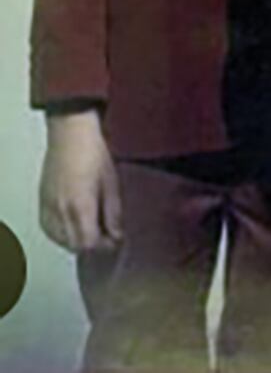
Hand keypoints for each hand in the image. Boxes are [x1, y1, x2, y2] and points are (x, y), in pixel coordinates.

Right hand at [39, 111, 121, 252]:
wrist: (70, 134)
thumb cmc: (95, 154)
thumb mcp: (112, 183)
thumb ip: (113, 213)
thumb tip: (116, 235)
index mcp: (80, 207)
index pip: (88, 243)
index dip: (104, 247)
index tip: (116, 241)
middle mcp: (60, 211)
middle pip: (73, 245)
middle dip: (92, 246)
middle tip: (107, 237)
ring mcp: (48, 207)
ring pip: (59, 240)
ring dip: (76, 241)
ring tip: (92, 232)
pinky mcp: (41, 202)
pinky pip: (48, 229)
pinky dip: (60, 234)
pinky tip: (72, 228)